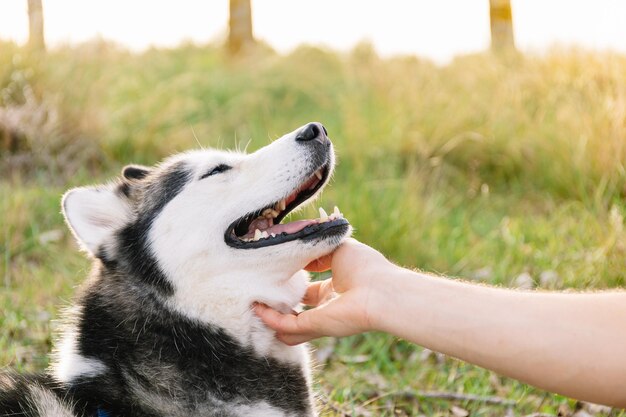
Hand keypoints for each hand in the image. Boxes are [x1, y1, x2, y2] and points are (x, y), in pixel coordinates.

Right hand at [254, 238, 393, 344]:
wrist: (381, 291)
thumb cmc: (367, 267)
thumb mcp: (338, 249)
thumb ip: (317, 250)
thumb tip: (301, 250)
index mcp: (336, 287)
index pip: (310, 290)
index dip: (294, 285)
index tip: (277, 277)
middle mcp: (328, 305)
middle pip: (299, 310)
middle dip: (280, 306)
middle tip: (260, 297)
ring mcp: (321, 318)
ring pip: (290, 323)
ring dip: (272, 318)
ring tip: (253, 310)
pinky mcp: (316, 325)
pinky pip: (288, 325)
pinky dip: (272, 319)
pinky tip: (258, 310)